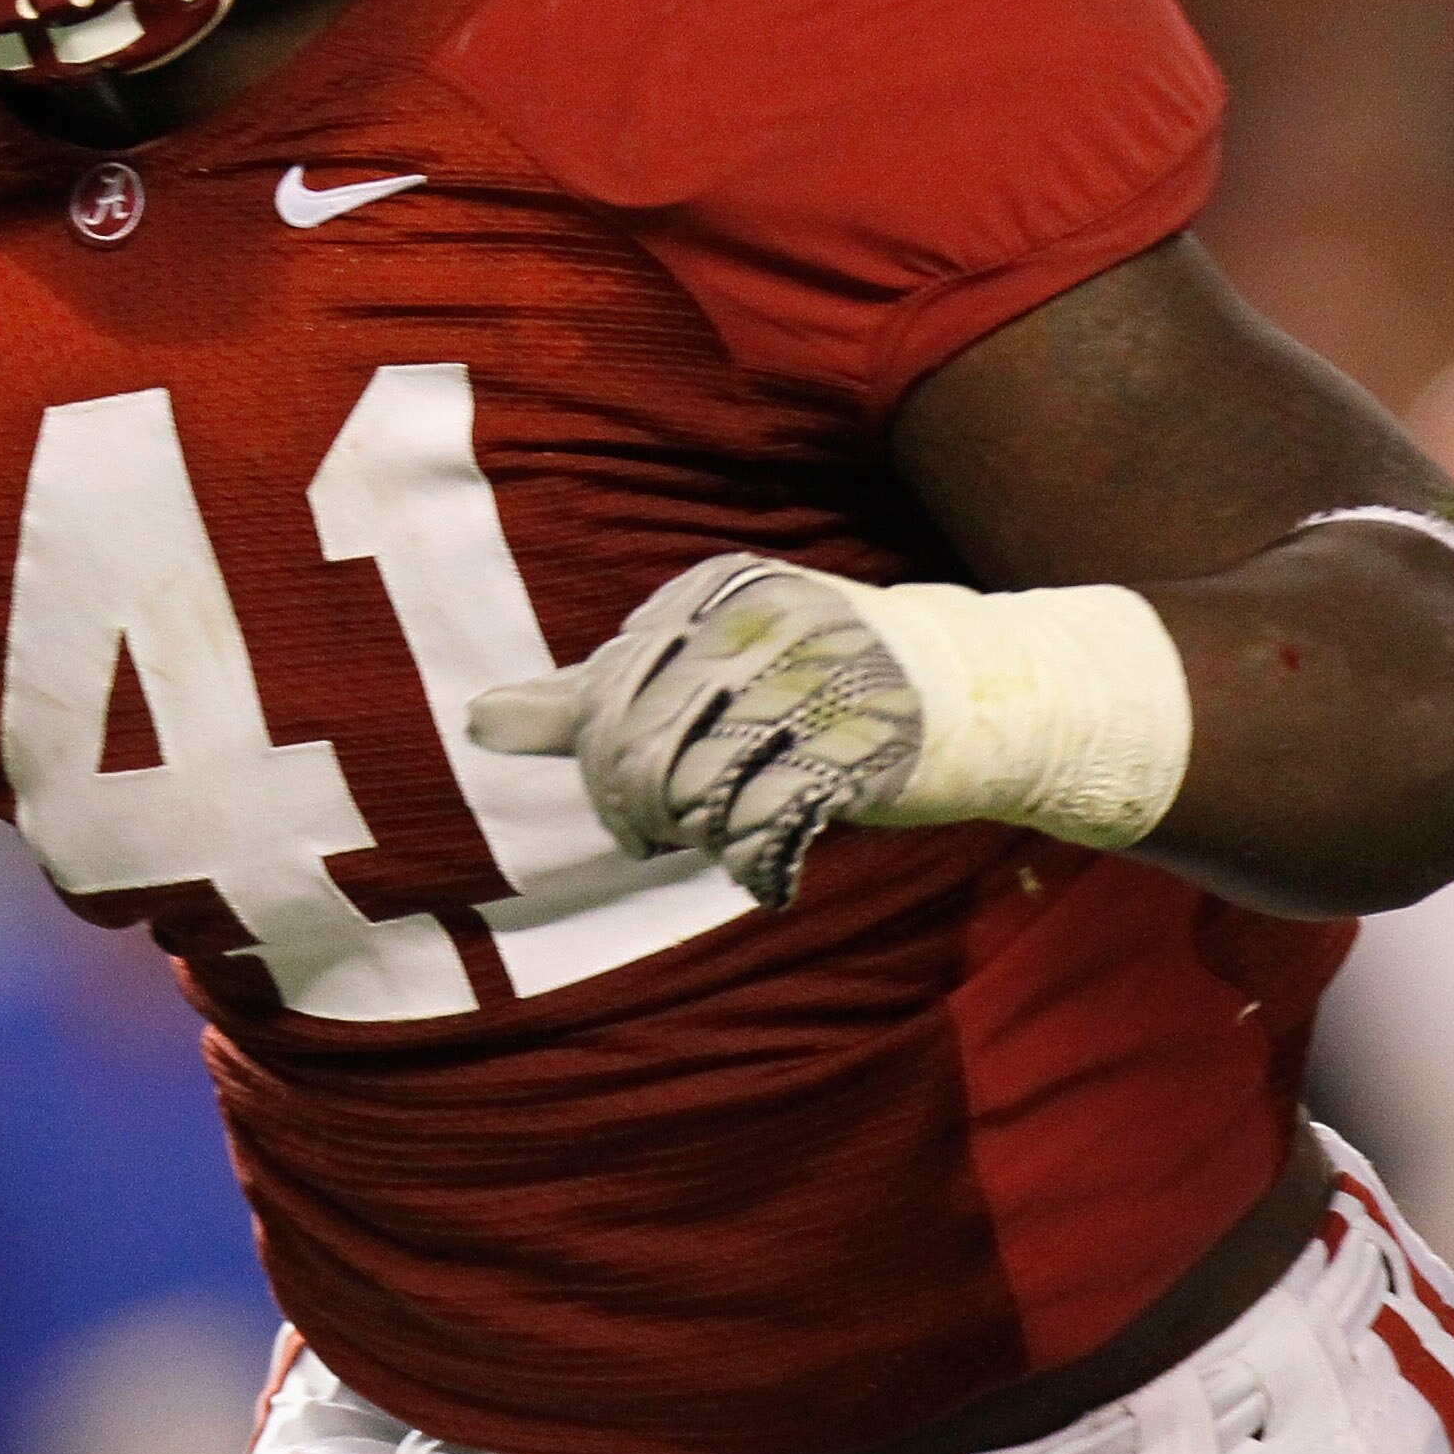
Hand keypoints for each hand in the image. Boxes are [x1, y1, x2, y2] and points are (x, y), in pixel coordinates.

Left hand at [468, 554, 924, 907]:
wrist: (979, 693)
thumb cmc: (810, 685)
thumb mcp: (699, 670)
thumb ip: (587, 698)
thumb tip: (474, 719)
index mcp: (720, 590)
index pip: (607, 695)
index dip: (607, 768)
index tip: (638, 800)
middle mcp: (767, 624)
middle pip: (643, 750)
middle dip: (641, 812)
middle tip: (663, 834)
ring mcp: (821, 683)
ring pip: (698, 793)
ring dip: (702, 835)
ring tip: (727, 830)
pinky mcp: (867, 750)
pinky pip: (766, 827)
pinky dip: (756, 862)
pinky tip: (772, 860)